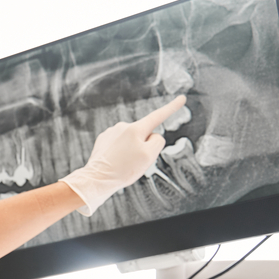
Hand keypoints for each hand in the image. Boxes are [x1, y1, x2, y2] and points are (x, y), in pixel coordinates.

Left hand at [60, 95, 186, 215]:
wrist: (97, 179)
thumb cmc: (123, 169)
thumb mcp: (149, 156)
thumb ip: (158, 141)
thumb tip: (152, 135)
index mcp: (136, 129)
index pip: (158, 116)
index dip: (172, 107)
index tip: (182, 98)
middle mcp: (123, 126)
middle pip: (144, 134)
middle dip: (144, 147)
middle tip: (134, 162)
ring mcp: (111, 132)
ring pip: (131, 140)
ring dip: (130, 151)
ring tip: (122, 164)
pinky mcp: (103, 140)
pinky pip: (119, 144)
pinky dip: (119, 153)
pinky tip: (114, 162)